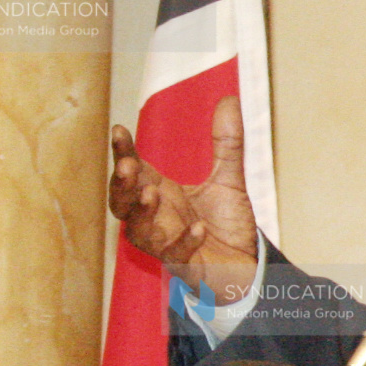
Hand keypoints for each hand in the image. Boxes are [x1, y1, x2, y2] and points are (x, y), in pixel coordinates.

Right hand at [109, 96, 258, 304]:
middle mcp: (156, 217)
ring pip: (139, 231)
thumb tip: (229, 98)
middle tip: (126, 166)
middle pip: (123, 202)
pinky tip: (198, 229)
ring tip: (153, 194)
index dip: (122, 151)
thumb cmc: (225, 223)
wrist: (247, 263)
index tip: (118, 129)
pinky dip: (185, 242)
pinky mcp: (184, 266)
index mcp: (159, 192)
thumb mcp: (228, 178)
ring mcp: (166, 243)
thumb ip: (226, 142)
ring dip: (143, 213)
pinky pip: (177, 256)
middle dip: (120, 184)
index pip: (133, 169)